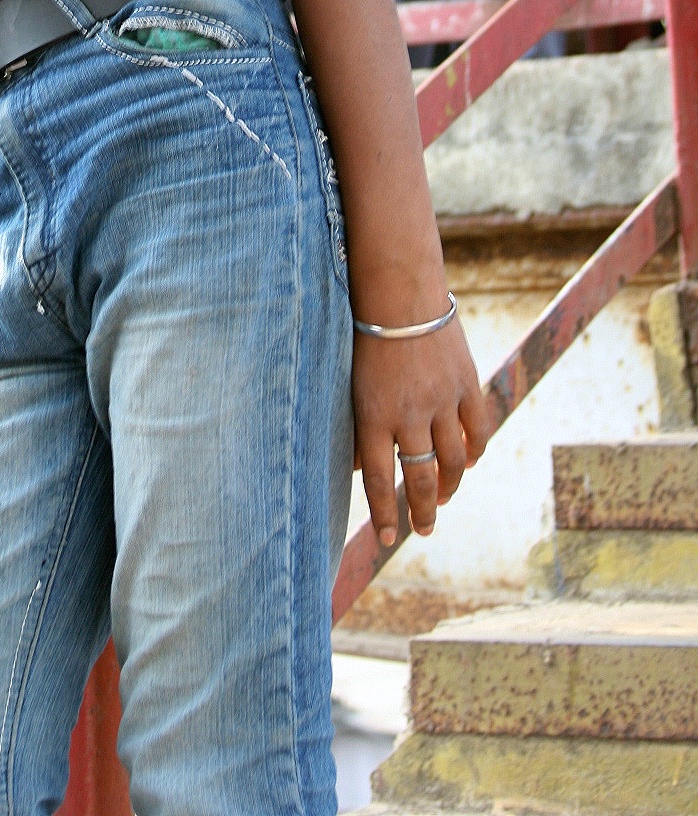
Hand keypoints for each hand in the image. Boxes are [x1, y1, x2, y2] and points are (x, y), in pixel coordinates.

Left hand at [352, 312, 488, 544]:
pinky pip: (478, 429)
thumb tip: (361, 468)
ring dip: (450, 486)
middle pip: (422, 478)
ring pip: (454, 460)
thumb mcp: (350, 382)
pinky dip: (475, 451)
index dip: (384, 514)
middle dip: (422, 511)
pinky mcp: (466, 383)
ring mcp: (442, 399)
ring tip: (443, 499)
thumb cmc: (364, 334)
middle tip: (423, 531)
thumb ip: (358, 425)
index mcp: (374, 414)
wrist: (399, 290)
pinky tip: (468, 462)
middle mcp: (410, 413)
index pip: (379, 480)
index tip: (387, 539)